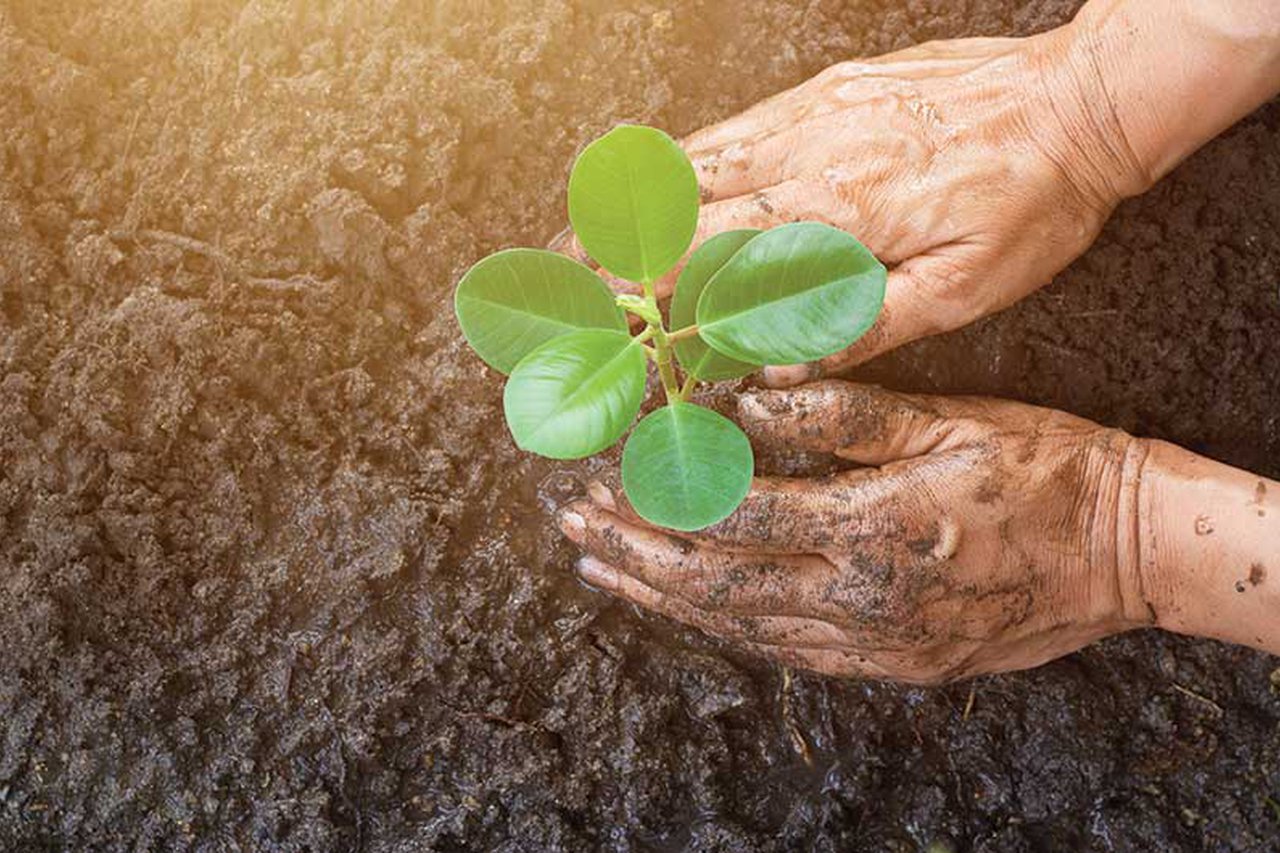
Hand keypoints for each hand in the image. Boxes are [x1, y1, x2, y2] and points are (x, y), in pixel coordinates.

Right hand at [554, 25, 1149, 382]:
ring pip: (696, 164)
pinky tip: (657, 178)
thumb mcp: (965, 289)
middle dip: (616, 259)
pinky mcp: (825, 91)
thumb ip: (864, 328)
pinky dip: (682, 158)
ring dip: (633, 206)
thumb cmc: (1034, 200)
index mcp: (836, 217)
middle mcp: (808, 160)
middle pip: (685, 214)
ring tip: (580, 240)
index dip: (653, 306)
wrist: (1083, 98)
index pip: (716, 266)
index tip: (608, 339)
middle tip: (562, 293)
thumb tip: (777, 367)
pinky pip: (735, 127)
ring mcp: (811, 116)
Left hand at [558, 381, 1155, 683]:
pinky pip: (785, 652)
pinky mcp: (889, 665)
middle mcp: (861, 599)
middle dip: (635, 551)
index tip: (609, 472)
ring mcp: (874, 643)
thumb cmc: (1045, 470)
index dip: (664, 493)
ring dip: (663, 596)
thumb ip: (848, 411)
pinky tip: (685, 608)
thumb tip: (754, 394)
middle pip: (718, 582)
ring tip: (601, 571)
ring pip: (741, 627)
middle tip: (573, 526)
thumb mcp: (954, 419)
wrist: (1124, 552)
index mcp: (873, 528)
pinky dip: (724, 627)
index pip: (738, 514)